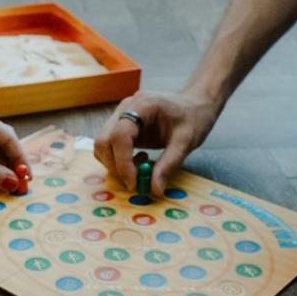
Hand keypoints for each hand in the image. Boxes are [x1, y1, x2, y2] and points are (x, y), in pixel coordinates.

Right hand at [95, 90, 221, 194]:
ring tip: (140, 169)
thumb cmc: (193, 118)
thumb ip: (168, 165)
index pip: (120, 135)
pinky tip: (138, 161)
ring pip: (102, 145)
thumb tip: (154, 190)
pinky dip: (118, 161)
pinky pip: (109, 147)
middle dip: (116, 167)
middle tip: (136, 182)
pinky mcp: (120, 125)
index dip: (123, 162)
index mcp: (143, 105)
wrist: (194, 105)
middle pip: (104, 140)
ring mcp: (120, 115)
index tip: (134, 183)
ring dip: (115, 165)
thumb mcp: (186, 142)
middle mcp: (126, 108)